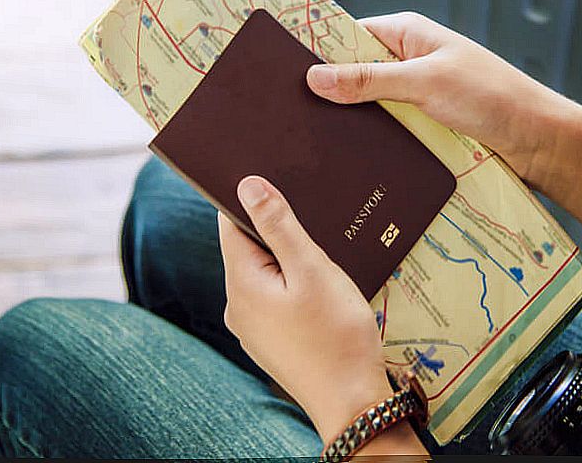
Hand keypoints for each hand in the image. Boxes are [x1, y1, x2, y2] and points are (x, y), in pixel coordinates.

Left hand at [217, 175, 392, 440]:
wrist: (352, 403)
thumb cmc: (336, 334)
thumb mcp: (312, 269)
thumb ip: (279, 225)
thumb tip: (248, 185)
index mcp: (241, 282)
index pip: (229, 224)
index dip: (248, 198)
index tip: (273, 178)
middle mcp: (237, 305)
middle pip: (247, 248)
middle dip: (275, 229)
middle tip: (312, 219)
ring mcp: (252, 327)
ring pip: (263, 274)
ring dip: (287, 259)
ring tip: (322, 257)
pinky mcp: (270, 341)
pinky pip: (273, 299)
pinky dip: (292, 285)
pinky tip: (319, 289)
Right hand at [306, 12, 578, 191]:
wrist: (540, 142)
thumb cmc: (491, 98)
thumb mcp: (426, 82)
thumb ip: (370, 80)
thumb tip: (313, 78)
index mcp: (407, 33)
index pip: (347, 36)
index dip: (316, 52)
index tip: (279, 73)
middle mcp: (407, 60)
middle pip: (353, 72)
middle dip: (327, 90)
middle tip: (284, 113)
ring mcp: (414, 94)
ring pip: (366, 104)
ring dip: (347, 119)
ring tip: (305, 138)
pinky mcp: (422, 125)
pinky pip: (384, 127)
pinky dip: (367, 137)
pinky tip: (343, 154)